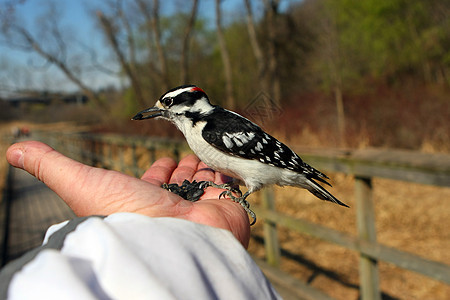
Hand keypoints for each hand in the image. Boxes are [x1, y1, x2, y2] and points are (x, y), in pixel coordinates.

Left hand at [6, 141, 249, 246]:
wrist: (174, 243)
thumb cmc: (126, 216)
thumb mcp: (82, 184)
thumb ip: (51, 166)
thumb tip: (13, 149)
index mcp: (142, 201)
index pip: (154, 181)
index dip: (158, 170)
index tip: (164, 162)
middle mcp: (171, 207)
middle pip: (179, 182)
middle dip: (183, 168)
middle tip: (188, 156)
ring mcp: (199, 209)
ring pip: (202, 184)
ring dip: (203, 169)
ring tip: (205, 158)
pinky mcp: (225, 209)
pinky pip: (226, 187)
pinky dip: (223, 176)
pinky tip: (221, 167)